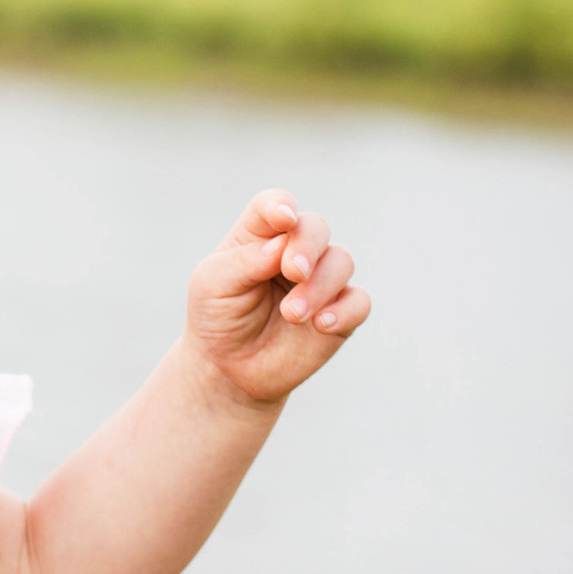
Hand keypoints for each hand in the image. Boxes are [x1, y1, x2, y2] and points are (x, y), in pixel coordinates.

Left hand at [185, 190, 370, 405]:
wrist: (227, 368)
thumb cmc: (217, 316)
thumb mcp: (213, 285)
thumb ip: (245, 261)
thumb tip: (283, 244)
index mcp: (259, 235)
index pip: (275, 205)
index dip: (281, 206)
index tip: (283, 219)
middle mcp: (295, 251)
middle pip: (316, 227)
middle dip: (308, 246)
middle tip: (294, 271)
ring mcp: (320, 281)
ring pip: (341, 262)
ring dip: (319, 285)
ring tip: (292, 313)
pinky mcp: (339, 313)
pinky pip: (358, 302)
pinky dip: (345, 310)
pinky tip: (321, 324)